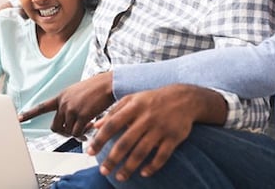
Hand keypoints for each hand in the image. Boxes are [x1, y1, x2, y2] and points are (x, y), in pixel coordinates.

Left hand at [19, 72, 114, 137]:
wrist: (108, 83)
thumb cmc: (96, 87)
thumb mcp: (77, 92)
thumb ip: (69, 103)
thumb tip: (69, 120)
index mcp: (61, 96)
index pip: (41, 107)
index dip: (29, 114)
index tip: (18, 118)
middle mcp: (64, 103)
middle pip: (55, 127)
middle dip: (63, 132)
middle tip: (75, 133)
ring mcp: (72, 109)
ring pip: (68, 132)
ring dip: (77, 134)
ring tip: (87, 129)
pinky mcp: (82, 115)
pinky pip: (77, 133)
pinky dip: (83, 135)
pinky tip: (91, 128)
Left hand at [87, 84, 226, 181]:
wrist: (184, 98)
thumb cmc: (153, 99)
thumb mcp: (132, 99)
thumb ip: (114, 111)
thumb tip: (96, 125)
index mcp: (134, 107)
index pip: (112, 124)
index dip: (100, 139)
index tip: (90, 152)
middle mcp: (146, 118)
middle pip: (126, 142)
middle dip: (113, 158)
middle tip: (103, 170)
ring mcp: (160, 128)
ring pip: (142, 151)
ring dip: (129, 167)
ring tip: (119, 177)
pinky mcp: (174, 137)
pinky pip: (162, 156)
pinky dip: (152, 166)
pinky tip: (143, 173)